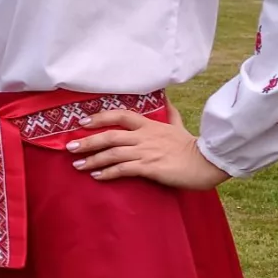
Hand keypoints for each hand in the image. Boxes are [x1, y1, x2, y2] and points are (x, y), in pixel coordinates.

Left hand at [67, 101, 230, 190]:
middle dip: (88, 140)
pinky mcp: (150, 167)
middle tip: (70, 146)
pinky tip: (97, 176)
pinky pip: (123, 169)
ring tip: (77, 164)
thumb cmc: (193, 146)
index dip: (100, 117)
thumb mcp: (179, 126)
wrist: (207, 162)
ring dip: (93, 159)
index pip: (120, 115)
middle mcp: (144, 136)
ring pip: (113, 153)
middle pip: (110, 135)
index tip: (83, 121)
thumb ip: (170, 115)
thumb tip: (167, 101)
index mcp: (149, 125)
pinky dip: (108, 172)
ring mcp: (146, 151)